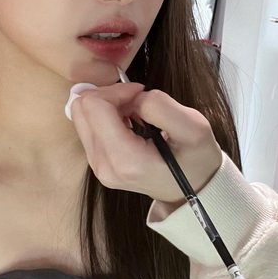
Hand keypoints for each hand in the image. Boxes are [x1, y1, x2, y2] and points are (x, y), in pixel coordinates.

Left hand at [69, 82, 221, 203]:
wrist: (194, 188)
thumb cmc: (196, 159)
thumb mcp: (193, 127)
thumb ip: (160, 106)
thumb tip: (132, 98)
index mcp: (125, 159)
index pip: (94, 106)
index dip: (117, 90)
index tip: (140, 94)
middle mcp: (104, 166)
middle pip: (82, 109)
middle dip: (109, 96)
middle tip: (136, 100)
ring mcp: (98, 167)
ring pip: (82, 115)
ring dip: (108, 105)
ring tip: (135, 112)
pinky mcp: (97, 163)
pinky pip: (88, 126)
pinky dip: (106, 116)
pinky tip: (129, 121)